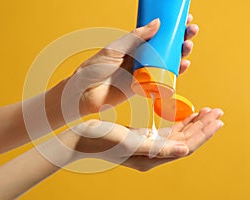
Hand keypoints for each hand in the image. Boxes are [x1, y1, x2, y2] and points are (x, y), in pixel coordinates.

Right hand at [51, 108, 222, 171]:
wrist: (82, 139)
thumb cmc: (101, 140)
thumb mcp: (128, 142)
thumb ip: (157, 149)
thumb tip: (185, 150)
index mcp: (151, 158)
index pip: (184, 146)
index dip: (201, 133)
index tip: (215, 119)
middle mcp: (153, 154)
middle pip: (185, 140)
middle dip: (202, 127)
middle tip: (217, 112)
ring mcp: (149, 146)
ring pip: (178, 135)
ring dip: (193, 124)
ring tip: (207, 112)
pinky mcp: (143, 137)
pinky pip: (167, 130)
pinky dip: (179, 122)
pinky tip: (186, 114)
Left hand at [71, 14, 198, 114]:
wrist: (85, 93)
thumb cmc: (94, 69)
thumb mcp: (114, 49)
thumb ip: (135, 37)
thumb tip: (158, 23)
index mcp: (132, 45)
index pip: (156, 33)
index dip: (171, 26)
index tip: (185, 19)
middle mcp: (140, 57)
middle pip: (166, 46)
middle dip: (180, 38)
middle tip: (191, 30)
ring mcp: (143, 71)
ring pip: (167, 62)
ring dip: (181, 54)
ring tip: (188, 46)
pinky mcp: (144, 86)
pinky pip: (163, 79)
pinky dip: (175, 72)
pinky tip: (183, 65)